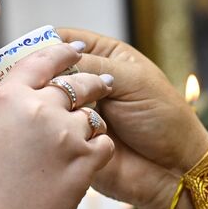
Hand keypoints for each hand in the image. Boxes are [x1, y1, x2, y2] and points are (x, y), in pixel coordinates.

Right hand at [0, 43, 113, 208]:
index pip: (41, 60)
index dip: (62, 51)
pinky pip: (102, 144)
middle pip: (76, 83)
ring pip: (91, 116)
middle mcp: (37, 107)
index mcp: (8, 97)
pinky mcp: (83, 161)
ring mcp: (64, 133)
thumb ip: (12, 111)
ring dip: (89, 126)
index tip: (76, 49)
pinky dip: (98, 152)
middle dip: (91, 85)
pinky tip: (84, 164)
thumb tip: (35, 96)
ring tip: (77, 143)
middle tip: (100, 86)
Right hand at [57, 28, 207, 208]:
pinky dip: (52, 126)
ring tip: (62, 109)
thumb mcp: (132, 81)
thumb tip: (54, 61)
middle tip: (43, 83)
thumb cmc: (163, 119)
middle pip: (49, 69)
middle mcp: (86, 81)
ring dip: (49, 101)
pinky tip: (62, 130)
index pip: (65, 41)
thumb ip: (92, 67)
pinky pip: (49, 128)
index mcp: (103, 57)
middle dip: (43, 75)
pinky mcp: (70, 138)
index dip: (48, 44)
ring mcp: (76, 110)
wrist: (173, 168)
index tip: (34, 53)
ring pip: (45, 98)